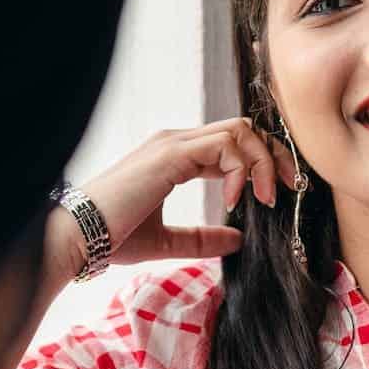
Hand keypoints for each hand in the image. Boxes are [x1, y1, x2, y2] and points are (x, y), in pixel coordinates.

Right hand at [45, 120, 298, 283]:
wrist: (80, 237)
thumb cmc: (112, 238)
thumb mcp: (167, 241)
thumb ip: (202, 238)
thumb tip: (238, 240)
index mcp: (173, 156)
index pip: (231, 143)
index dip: (260, 163)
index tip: (275, 195)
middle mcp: (175, 142)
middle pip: (243, 128)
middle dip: (274, 156)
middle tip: (288, 189)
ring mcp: (173, 144)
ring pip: (240, 130)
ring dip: (262, 163)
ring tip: (264, 198)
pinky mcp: (171, 154)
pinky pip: (225, 145)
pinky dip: (240, 170)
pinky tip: (234, 200)